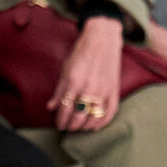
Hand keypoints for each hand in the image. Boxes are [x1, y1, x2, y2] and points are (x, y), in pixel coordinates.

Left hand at [49, 15, 122, 131]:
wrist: (103, 39)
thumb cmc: (82, 52)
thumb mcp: (66, 69)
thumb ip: (59, 90)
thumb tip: (51, 107)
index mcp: (74, 82)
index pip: (65, 110)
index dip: (60, 121)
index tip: (59, 124)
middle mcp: (89, 88)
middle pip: (79, 117)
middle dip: (71, 126)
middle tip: (68, 128)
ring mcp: (103, 90)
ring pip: (94, 118)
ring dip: (85, 126)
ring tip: (80, 127)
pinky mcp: (114, 89)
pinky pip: (110, 112)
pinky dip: (103, 122)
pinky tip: (96, 125)